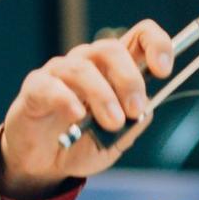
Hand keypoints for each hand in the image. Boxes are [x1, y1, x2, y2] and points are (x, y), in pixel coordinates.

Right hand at [0, 20, 173, 199]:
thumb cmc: (85, 143)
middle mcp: (89, 62)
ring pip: (82, 68)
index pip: (141, 36)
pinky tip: (77, 116)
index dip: (157, 45)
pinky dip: (67, 100)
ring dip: (102, 96)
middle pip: (111, 49)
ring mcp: (60, 72)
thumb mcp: (118, 139)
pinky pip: (52, 86)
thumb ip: (134, 124)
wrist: (47, 163)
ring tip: (111, 124)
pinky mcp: (36, 87)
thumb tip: (145, 110)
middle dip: (129, 80)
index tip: (163, 71)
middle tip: (134, 110)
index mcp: (117, 69)